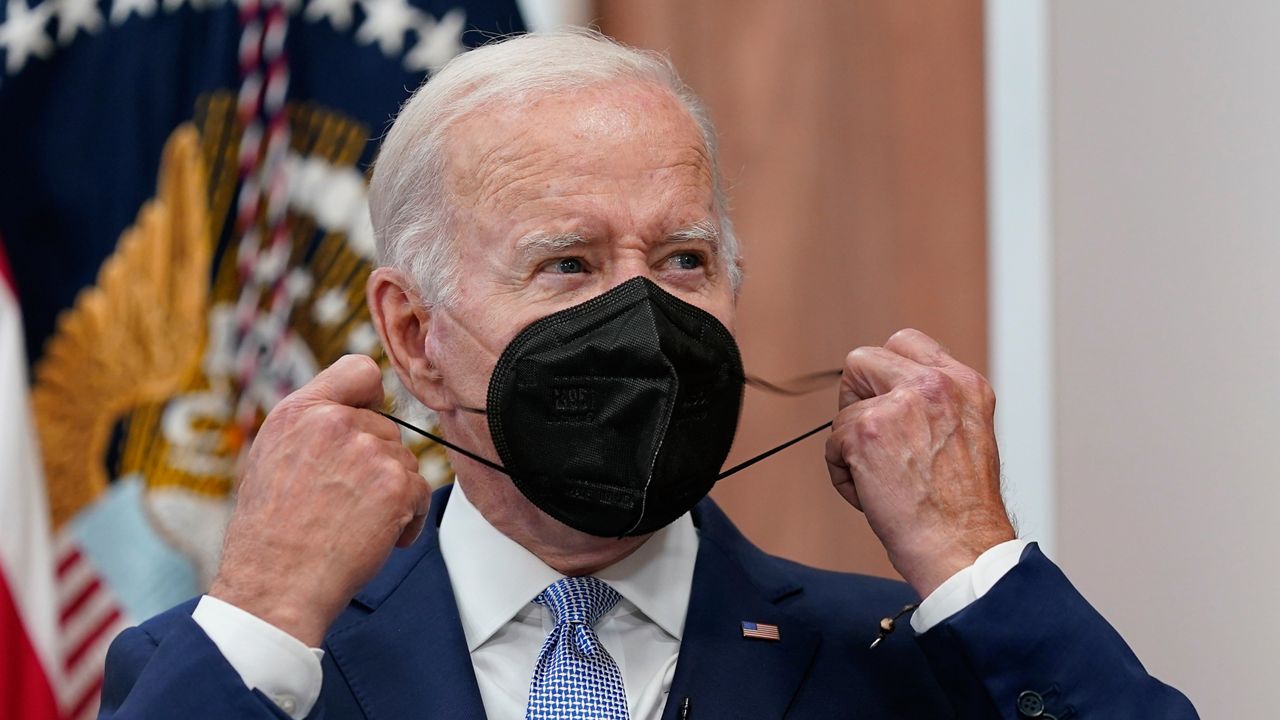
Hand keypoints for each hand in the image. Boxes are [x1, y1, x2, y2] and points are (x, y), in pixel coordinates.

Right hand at [209, 355, 429, 645]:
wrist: (274, 587)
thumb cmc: (270, 535)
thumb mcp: (272, 459)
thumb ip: (313, 427)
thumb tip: (354, 413)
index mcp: (299, 411)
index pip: (360, 370)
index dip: (370, 396)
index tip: (367, 420)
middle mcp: (334, 422)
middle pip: (387, 428)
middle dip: (377, 464)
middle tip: (345, 502)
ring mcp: (368, 450)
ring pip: (405, 461)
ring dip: (392, 493)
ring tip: (353, 524)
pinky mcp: (395, 484)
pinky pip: (420, 492)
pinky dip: (407, 520)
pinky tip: (376, 539)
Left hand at [825, 329, 1015, 598]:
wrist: (962, 547)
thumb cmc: (962, 510)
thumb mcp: (967, 436)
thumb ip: (933, 406)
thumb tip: (888, 394)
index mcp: (964, 384)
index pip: (905, 343)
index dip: (884, 375)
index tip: (886, 404)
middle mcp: (935, 384)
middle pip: (863, 360)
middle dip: (857, 400)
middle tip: (875, 442)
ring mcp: (899, 403)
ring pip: (844, 409)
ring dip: (853, 447)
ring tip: (885, 481)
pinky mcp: (866, 430)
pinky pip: (832, 444)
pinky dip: (844, 476)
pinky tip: (874, 496)